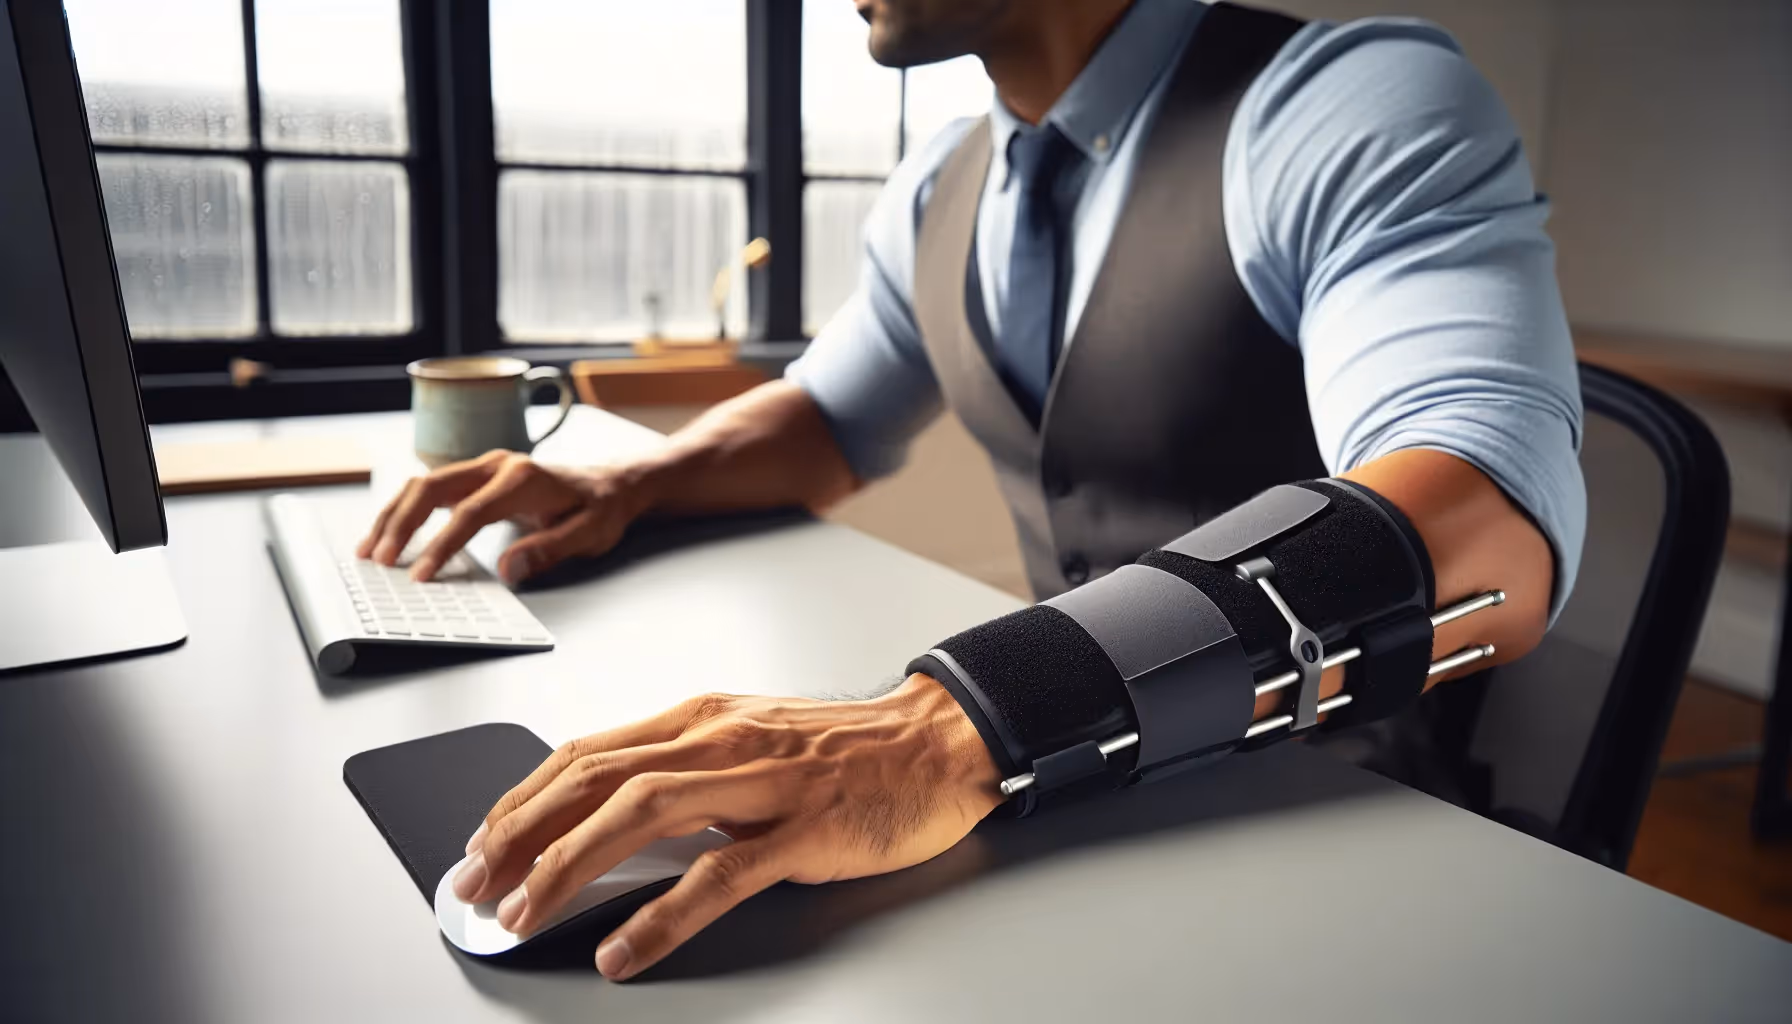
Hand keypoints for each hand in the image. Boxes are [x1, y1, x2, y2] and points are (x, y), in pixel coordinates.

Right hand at [357, 450, 649, 582]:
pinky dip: (405, 509)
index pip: (471, 512)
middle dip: (401, 523)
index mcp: (523, 478)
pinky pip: (431, 488)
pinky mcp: (477, 475)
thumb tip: (509, 570)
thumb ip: (550, 549)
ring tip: (369, 550)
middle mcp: (498, 464)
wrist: (614, 483)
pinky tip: (388, 533)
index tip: (420, 575)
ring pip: (424, 483)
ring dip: (394, 514)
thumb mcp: (589, 535)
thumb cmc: (602, 510)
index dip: (442, 544)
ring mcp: (484, 466)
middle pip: (433, 486)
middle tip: (380, 561)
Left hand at [452, 674, 1002, 978]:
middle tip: (475, 885)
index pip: (584, 753)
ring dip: (567, 867)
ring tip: (523, 912)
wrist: (937, 740)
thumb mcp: (750, 741)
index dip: (520, 799)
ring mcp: (762, 784)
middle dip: (518, 835)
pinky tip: (623, 947)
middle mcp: (719, 741)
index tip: (481, 842)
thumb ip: (684, 771)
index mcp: (700, 719)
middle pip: (593, 780)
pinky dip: (660, 915)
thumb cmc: (847, 747)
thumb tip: (608, 818)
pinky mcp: (802, 831)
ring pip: (639, 815)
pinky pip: (717, 877)